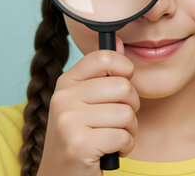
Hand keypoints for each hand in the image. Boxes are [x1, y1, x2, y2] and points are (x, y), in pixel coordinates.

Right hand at [37, 38, 138, 175]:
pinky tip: (111, 152)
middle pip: (124, 87)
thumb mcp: (85, 102)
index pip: (104, 57)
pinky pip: (123, 136)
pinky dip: (126, 147)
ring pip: (127, 113)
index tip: (123, 83)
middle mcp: (62, 98)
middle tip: (117, 122)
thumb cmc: (80, 137)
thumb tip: (121, 43)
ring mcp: (68, 121)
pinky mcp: (78, 144)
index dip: (124, 69)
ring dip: (129, 130)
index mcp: (66, 82)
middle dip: (131, 107)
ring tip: (113, 138)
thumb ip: (102, 75)